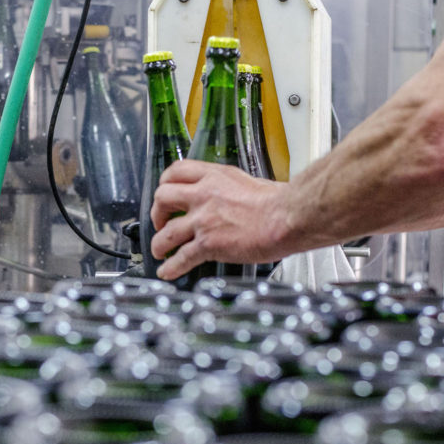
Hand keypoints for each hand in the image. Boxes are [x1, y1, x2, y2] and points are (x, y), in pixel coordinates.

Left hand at [150, 160, 289, 279]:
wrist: (287, 217)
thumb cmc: (277, 202)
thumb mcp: (247, 181)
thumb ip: (227, 188)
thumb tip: (225, 196)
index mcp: (214, 177)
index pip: (176, 172)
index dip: (165, 184)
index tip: (165, 194)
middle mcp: (203, 195)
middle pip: (162, 198)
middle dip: (157, 212)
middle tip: (160, 221)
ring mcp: (203, 220)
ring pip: (166, 232)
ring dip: (158, 244)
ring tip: (159, 250)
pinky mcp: (208, 243)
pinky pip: (181, 258)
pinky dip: (171, 267)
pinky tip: (167, 271)